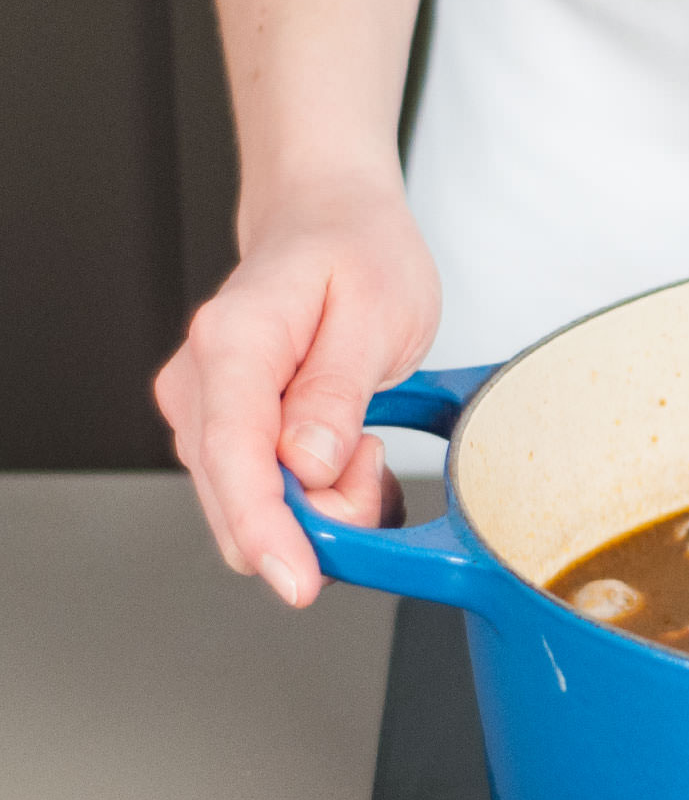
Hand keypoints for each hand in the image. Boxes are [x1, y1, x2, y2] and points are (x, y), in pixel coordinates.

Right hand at [155, 170, 437, 604]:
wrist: (329, 220)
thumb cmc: (357, 253)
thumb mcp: (375, 313)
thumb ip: (338, 393)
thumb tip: (308, 464)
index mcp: (234, 345)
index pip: (232, 458)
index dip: (267, 529)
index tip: (298, 579)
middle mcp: (202, 384)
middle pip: (238, 500)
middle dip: (317, 517)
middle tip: (372, 458)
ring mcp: (207, 413)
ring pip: (252, 509)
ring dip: (323, 505)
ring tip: (365, 440)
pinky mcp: (226, 433)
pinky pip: (267, 497)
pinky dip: (319, 498)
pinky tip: (349, 458)